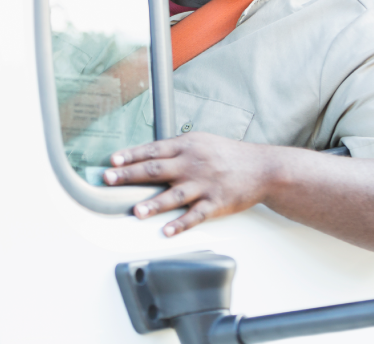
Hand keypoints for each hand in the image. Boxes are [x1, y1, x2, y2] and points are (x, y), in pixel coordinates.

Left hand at [103, 132, 277, 235]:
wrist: (263, 167)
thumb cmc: (228, 154)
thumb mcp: (201, 141)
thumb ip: (177, 148)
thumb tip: (148, 154)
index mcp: (187, 146)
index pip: (152, 149)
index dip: (131, 155)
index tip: (112, 161)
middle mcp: (192, 164)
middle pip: (156, 169)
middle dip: (130, 175)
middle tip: (109, 179)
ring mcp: (204, 184)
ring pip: (174, 195)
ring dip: (153, 204)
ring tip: (136, 211)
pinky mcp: (216, 203)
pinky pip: (195, 216)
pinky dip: (181, 224)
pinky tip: (167, 231)